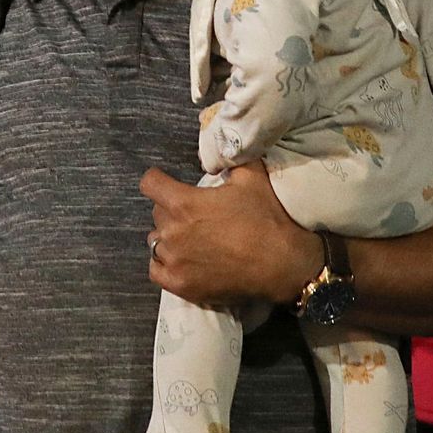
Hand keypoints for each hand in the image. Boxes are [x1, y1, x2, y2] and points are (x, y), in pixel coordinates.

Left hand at [143, 163, 316, 308]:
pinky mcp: (179, 284)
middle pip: (157, 214)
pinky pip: (155, 270)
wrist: (282, 263)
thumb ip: (230, 159)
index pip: (150, 184)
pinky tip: (179, 260)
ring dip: (168, 237)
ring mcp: (174, 260)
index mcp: (184, 203)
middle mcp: (172, 232)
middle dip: (171, 210)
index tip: (166, 183)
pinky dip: (164, 264)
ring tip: (190, 239)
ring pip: (155, 242)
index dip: (158, 180)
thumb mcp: (252, 176)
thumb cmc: (266, 218)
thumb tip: (222, 148)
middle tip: (194, 214)